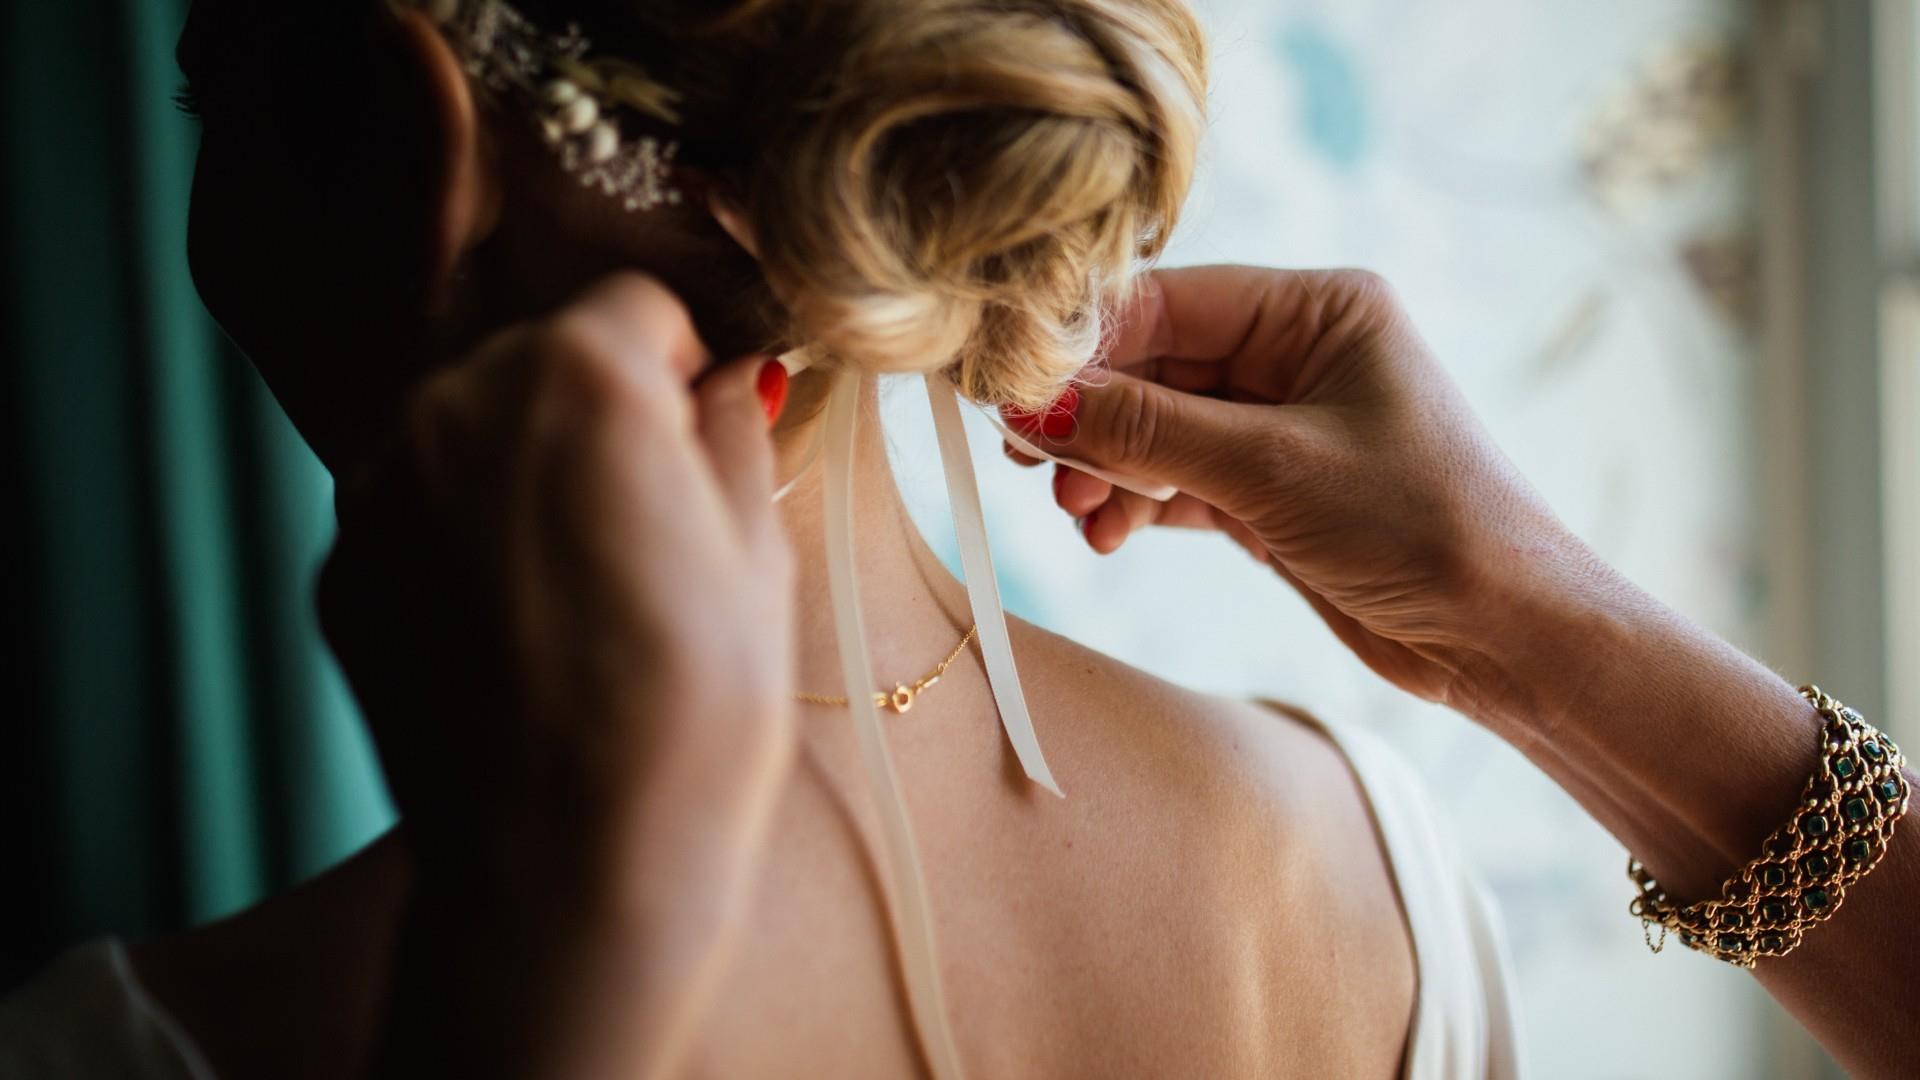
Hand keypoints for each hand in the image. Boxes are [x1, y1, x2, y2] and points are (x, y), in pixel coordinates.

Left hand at [318, 273, 794, 1077]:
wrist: (565, 870)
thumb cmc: (691, 715)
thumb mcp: (761, 555)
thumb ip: (734, 433)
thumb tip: (726, 386)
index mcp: (576, 374)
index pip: (639, 307)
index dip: (686, 370)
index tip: (706, 439)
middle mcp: (453, 402)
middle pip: (542, 361)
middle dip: (598, 415)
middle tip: (651, 529)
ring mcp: (378, 487)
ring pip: (472, 433)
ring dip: (525, 473)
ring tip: (582, 592)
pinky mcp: (339, 567)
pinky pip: (419, 513)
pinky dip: (464, 544)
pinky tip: (518, 634)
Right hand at [1007, 265, 1606, 711]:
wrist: (1505, 636)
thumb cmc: (1422, 525)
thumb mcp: (1272, 469)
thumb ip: (1146, 432)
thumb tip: (1033, 405)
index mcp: (1318, 309)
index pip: (1168, 302)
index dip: (1083, 344)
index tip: (1010, 388)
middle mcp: (1297, 354)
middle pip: (1153, 366)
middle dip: (1089, 416)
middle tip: (1027, 459)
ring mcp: (1281, 425)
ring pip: (1157, 429)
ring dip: (1108, 469)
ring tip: (1078, 510)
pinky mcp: (1271, 492)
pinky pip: (1177, 482)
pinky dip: (1137, 505)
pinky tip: (1107, 534)